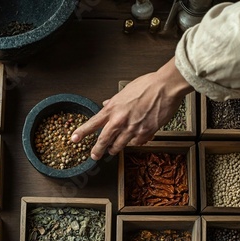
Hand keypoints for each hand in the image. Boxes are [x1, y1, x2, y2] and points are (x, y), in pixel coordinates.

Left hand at [71, 57, 193, 159]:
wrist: (165, 87)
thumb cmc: (148, 85)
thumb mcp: (125, 91)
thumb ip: (115, 101)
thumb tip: (107, 103)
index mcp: (113, 108)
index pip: (92, 123)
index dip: (82, 132)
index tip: (74, 138)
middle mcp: (120, 120)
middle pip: (103, 140)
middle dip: (97, 150)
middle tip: (94, 155)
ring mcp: (132, 128)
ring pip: (119, 145)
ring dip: (115, 149)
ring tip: (113, 151)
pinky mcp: (145, 133)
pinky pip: (137, 143)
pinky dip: (135, 143)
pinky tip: (135, 141)